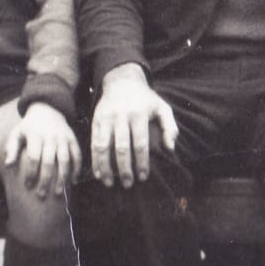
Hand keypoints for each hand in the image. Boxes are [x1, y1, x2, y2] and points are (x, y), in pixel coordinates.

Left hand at [4, 102, 79, 198]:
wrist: (47, 109)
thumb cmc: (28, 127)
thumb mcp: (17, 134)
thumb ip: (11, 149)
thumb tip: (8, 165)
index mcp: (35, 135)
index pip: (33, 157)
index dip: (31, 173)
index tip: (27, 186)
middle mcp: (51, 136)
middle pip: (49, 161)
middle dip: (46, 180)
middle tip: (42, 195)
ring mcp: (63, 138)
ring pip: (65, 160)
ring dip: (62, 178)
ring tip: (58, 194)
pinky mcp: (73, 139)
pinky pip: (77, 155)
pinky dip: (77, 169)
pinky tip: (73, 182)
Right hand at [89, 66, 177, 187]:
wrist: (122, 80)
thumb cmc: (145, 99)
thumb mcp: (162, 107)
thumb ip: (170, 126)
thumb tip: (170, 148)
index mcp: (139, 114)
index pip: (140, 143)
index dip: (141, 162)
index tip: (143, 177)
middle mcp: (121, 116)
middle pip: (121, 147)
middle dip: (124, 168)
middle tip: (128, 184)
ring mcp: (107, 118)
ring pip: (103, 146)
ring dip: (106, 167)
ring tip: (110, 183)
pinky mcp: (96, 120)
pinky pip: (94, 142)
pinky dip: (94, 159)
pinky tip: (98, 173)